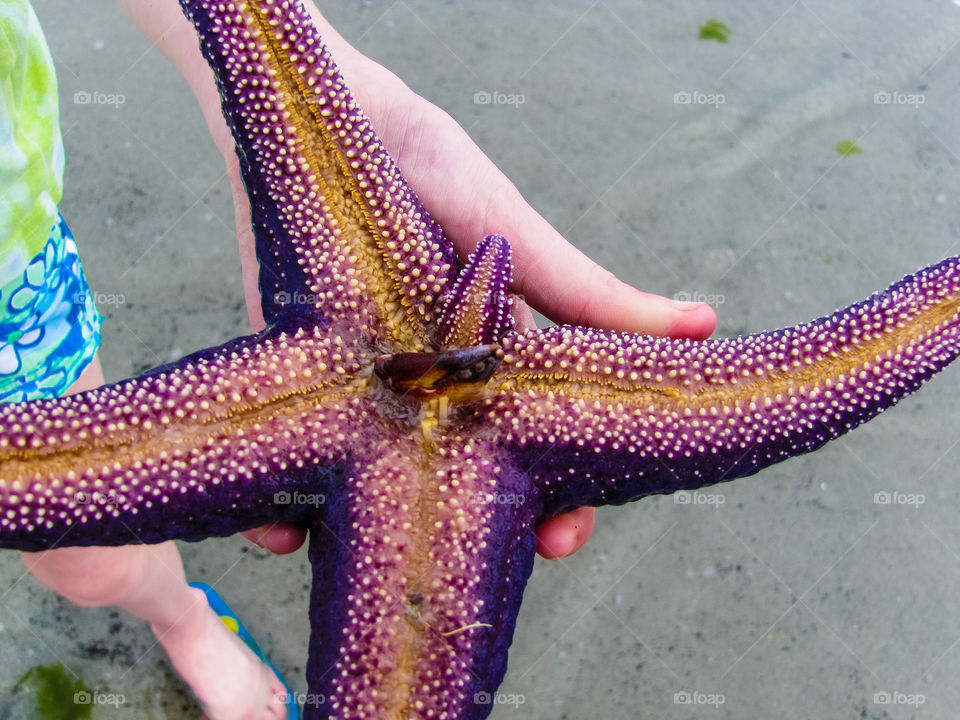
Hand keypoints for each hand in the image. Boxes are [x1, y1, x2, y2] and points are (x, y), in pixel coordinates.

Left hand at [121, 0, 716, 558]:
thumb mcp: (517, 234)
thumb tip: (705, 327)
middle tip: (485, 562)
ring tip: (368, 567)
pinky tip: (281, 535)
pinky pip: (289, 448)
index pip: (535, 447)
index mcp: (489, 361)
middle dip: (478, 528)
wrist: (332, 118)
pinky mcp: (295, 368)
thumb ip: (592, 295)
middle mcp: (429, 384)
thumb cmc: (436, 169)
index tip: (564, 537)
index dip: (559, 498)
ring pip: (378, 484)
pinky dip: (283, 505)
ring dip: (374, 538)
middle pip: (462, 479)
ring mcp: (361, 384)